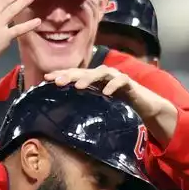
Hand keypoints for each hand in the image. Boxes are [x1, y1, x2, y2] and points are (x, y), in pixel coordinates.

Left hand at [43, 65, 175, 121]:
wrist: (144, 106)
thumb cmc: (118, 106)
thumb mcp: (98, 106)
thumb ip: (84, 106)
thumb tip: (61, 118)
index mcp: (92, 80)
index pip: (74, 75)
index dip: (60, 74)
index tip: (45, 79)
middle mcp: (102, 76)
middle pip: (83, 71)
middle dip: (70, 75)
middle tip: (56, 81)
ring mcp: (115, 77)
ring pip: (100, 72)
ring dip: (89, 78)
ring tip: (78, 86)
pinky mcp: (128, 83)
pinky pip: (120, 81)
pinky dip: (112, 85)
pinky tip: (105, 92)